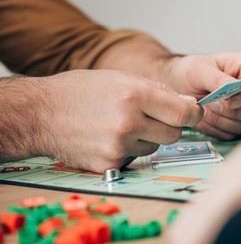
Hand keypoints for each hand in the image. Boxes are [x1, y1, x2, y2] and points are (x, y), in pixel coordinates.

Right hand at [32, 70, 203, 171]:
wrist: (42, 114)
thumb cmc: (80, 91)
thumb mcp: (120, 78)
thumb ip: (157, 91)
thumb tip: (186, 104)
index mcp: (134, 95)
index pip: (183, 114)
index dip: (194, 114)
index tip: (195, 114)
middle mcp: (128, 123)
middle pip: (173, 134)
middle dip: (169, 126)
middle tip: (153, 118)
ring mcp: (118, 147)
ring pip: (154, 147)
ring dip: (147, 138)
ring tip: (122, 125)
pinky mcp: (110, 165)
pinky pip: (135, 158)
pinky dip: (130, 149)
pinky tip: (110, 137)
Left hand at [164, 53, 240, 139]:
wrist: (178, 85)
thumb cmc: (191, 71)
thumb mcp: (200, 69)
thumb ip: (219, 80)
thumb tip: (235, 90)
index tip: (230, 100)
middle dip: (236, 111)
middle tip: (212, 104)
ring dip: (222, 120)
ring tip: (205, 107)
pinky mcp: (239, 125)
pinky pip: (234, 135)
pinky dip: (216, 128)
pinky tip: (205, 117)